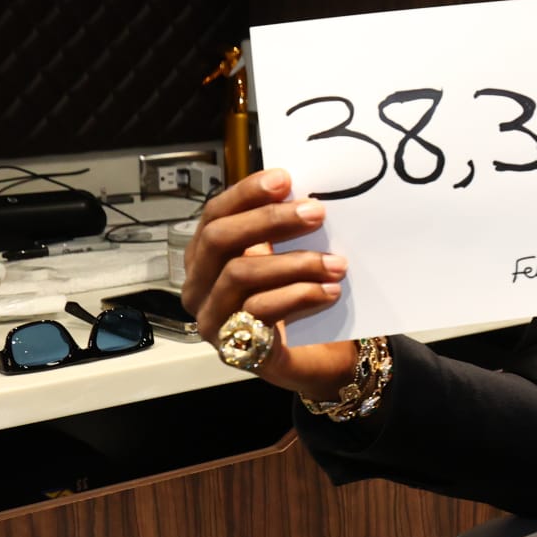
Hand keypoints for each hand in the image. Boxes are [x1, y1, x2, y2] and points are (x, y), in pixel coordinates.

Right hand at [180, 169, 357, 396]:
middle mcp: (199, 285)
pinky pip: (259, 312)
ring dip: (294, 263)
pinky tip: (329, 292)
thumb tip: (307, 192)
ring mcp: (211, 317)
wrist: (311, 357)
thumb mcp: (285, 258)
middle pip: (220, 240)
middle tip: (317, 212)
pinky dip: (299, 296)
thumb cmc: (293, 299)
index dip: (245, 193)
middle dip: (269, 220)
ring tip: (336, 262)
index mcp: (206, 256)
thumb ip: (286, 230)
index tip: (284, 179)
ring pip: (240, 274)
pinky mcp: (234, 347)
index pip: (214, 215)